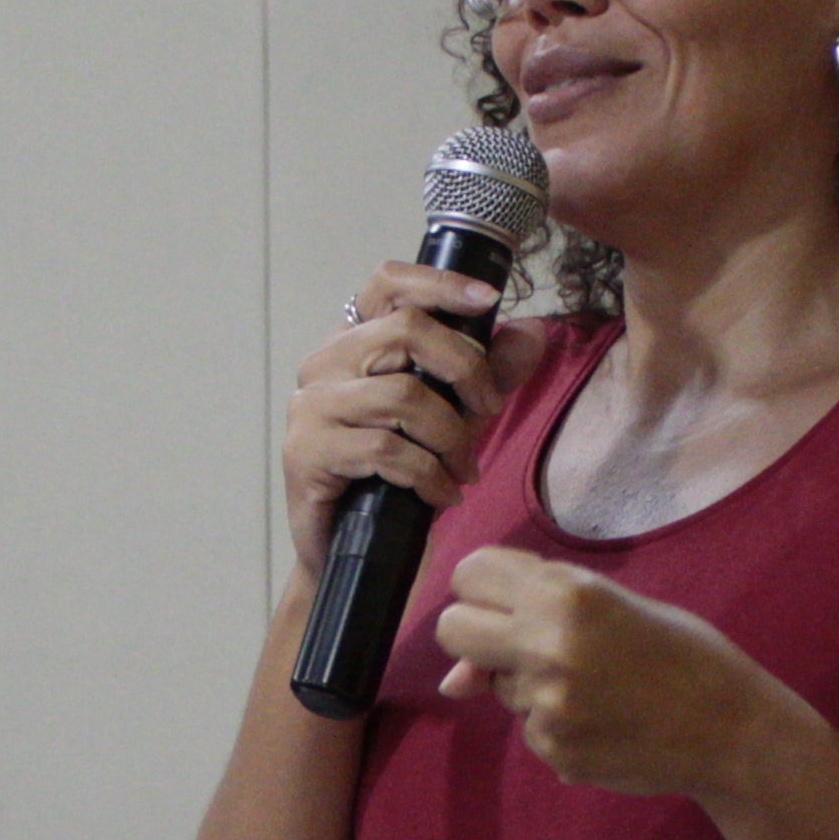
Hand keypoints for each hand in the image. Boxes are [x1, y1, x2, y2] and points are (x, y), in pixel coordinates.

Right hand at [278, 262, 512, 577]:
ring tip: (462, 470)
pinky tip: (441, 495)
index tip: (489, 299)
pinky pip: (387, 449)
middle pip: (407, 331)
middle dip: (467, 369)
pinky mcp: (306, 452)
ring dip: (450, 436)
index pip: (388, 284)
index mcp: (354, 343)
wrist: (352, 555)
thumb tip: (532, 333)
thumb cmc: (395, 481)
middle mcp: (324, 364)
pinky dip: (428, 475)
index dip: (440, 283)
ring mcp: (310, 407)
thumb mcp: (454, 419)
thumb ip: (490, 375)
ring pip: (402, 395)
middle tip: (489, 410)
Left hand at [430, 545, 793, 802]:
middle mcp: (546, 644)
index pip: (470, 573)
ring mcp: (546, 703)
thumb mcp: (615, 609)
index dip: (483, 587)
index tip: (505, 599)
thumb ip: (534, 617)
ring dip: (529, 683)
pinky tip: (606, 720)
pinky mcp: (553, 749)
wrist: (731, 729)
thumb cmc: (682, 655)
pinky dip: (557, 724)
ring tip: (597, 685)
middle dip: (475, 635)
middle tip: (520, 641)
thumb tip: (454, 681)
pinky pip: (529, 727)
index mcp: (566, 592)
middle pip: (453, 629)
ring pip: (496, 684)